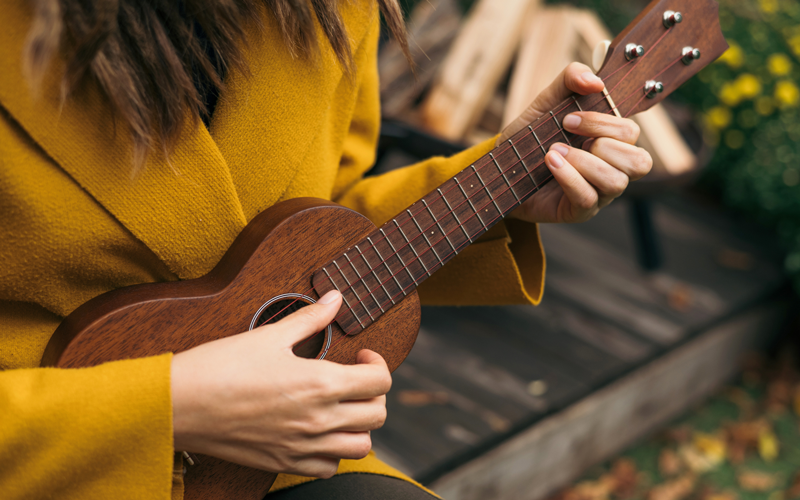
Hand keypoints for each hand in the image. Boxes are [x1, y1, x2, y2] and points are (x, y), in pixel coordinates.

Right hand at [170, 290, 390, 477]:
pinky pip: (328, 468)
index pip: (380, 382)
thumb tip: (335, 299)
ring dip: (360, 427)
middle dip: (374, 394)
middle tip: (355, 380)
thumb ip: (310, 318)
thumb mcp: (270, 335)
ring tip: (343, 408)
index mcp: (320, 384)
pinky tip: (320, 432)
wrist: (181, 404)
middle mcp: (318, 420)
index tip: (363, 356)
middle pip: (377, 416)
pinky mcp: (284, 462)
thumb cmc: (221, 366)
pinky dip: (334, 453)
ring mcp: (302, 446)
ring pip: (360, 448)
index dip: (378, 364)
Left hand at [499, 62, 652, 223]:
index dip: (604, 122)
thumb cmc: (528, 140)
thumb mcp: (545, 103)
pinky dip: (569, 178)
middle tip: (566, 133)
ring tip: (553, 152)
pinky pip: (589, 198)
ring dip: (584, 162)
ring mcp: (598, 194)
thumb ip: (570, 80)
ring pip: (617, 182)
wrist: (498, 171)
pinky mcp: (579, 211)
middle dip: (602, 141)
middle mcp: (612, 169)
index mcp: (610, 143)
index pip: (631, 132)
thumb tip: (596, 82)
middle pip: (640, 161)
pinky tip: (550, 164)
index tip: (569, 118)